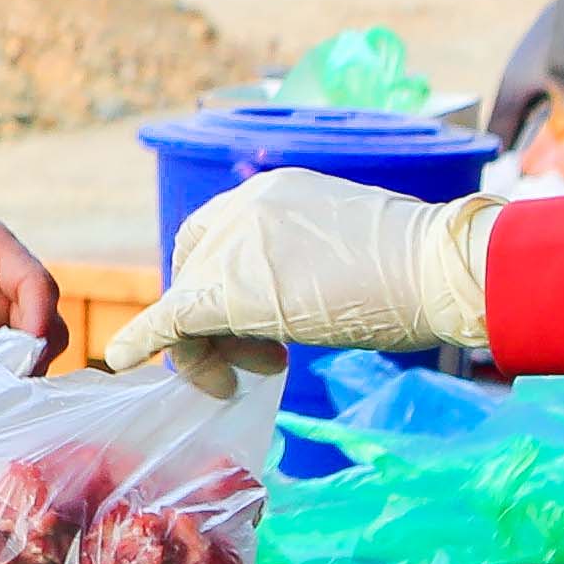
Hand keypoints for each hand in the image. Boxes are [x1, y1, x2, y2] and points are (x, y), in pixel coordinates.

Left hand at [101, 172, 495, 369]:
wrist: (438, 269)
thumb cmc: (418, 267)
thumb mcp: (347, 247)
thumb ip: (303, 259)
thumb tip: (300, 289)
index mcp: (273, 191)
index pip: (213, 236)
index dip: (216, 283)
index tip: (250, 324)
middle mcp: (243, 207)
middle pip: (193, 267)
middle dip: (210, 320)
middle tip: (253, 361)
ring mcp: (234, 246)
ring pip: (188, 301)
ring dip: (208, 347)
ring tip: (258, 372)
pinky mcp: (230, 291)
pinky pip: (171, 318)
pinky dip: (144, 338)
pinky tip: (125, 356)